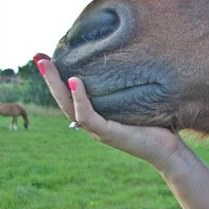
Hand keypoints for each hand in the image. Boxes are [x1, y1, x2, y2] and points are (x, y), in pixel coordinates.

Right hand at [35, 54, 185, 172]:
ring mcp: (98, 130)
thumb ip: (129, 86)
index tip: (47, 58)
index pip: (71, 94)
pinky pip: (88, 116)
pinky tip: (74, 81)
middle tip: (37, 57)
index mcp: (98, 116)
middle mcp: (93, 123)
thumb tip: (132, 60)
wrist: (171, 151)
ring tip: (46, 64)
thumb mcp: (140, 100)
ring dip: (55, 85)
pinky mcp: (108, 134)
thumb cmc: (159, 125)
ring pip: (68, 107)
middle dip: (49, 77)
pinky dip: (80, 99)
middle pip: (63, 99)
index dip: (58, 78)